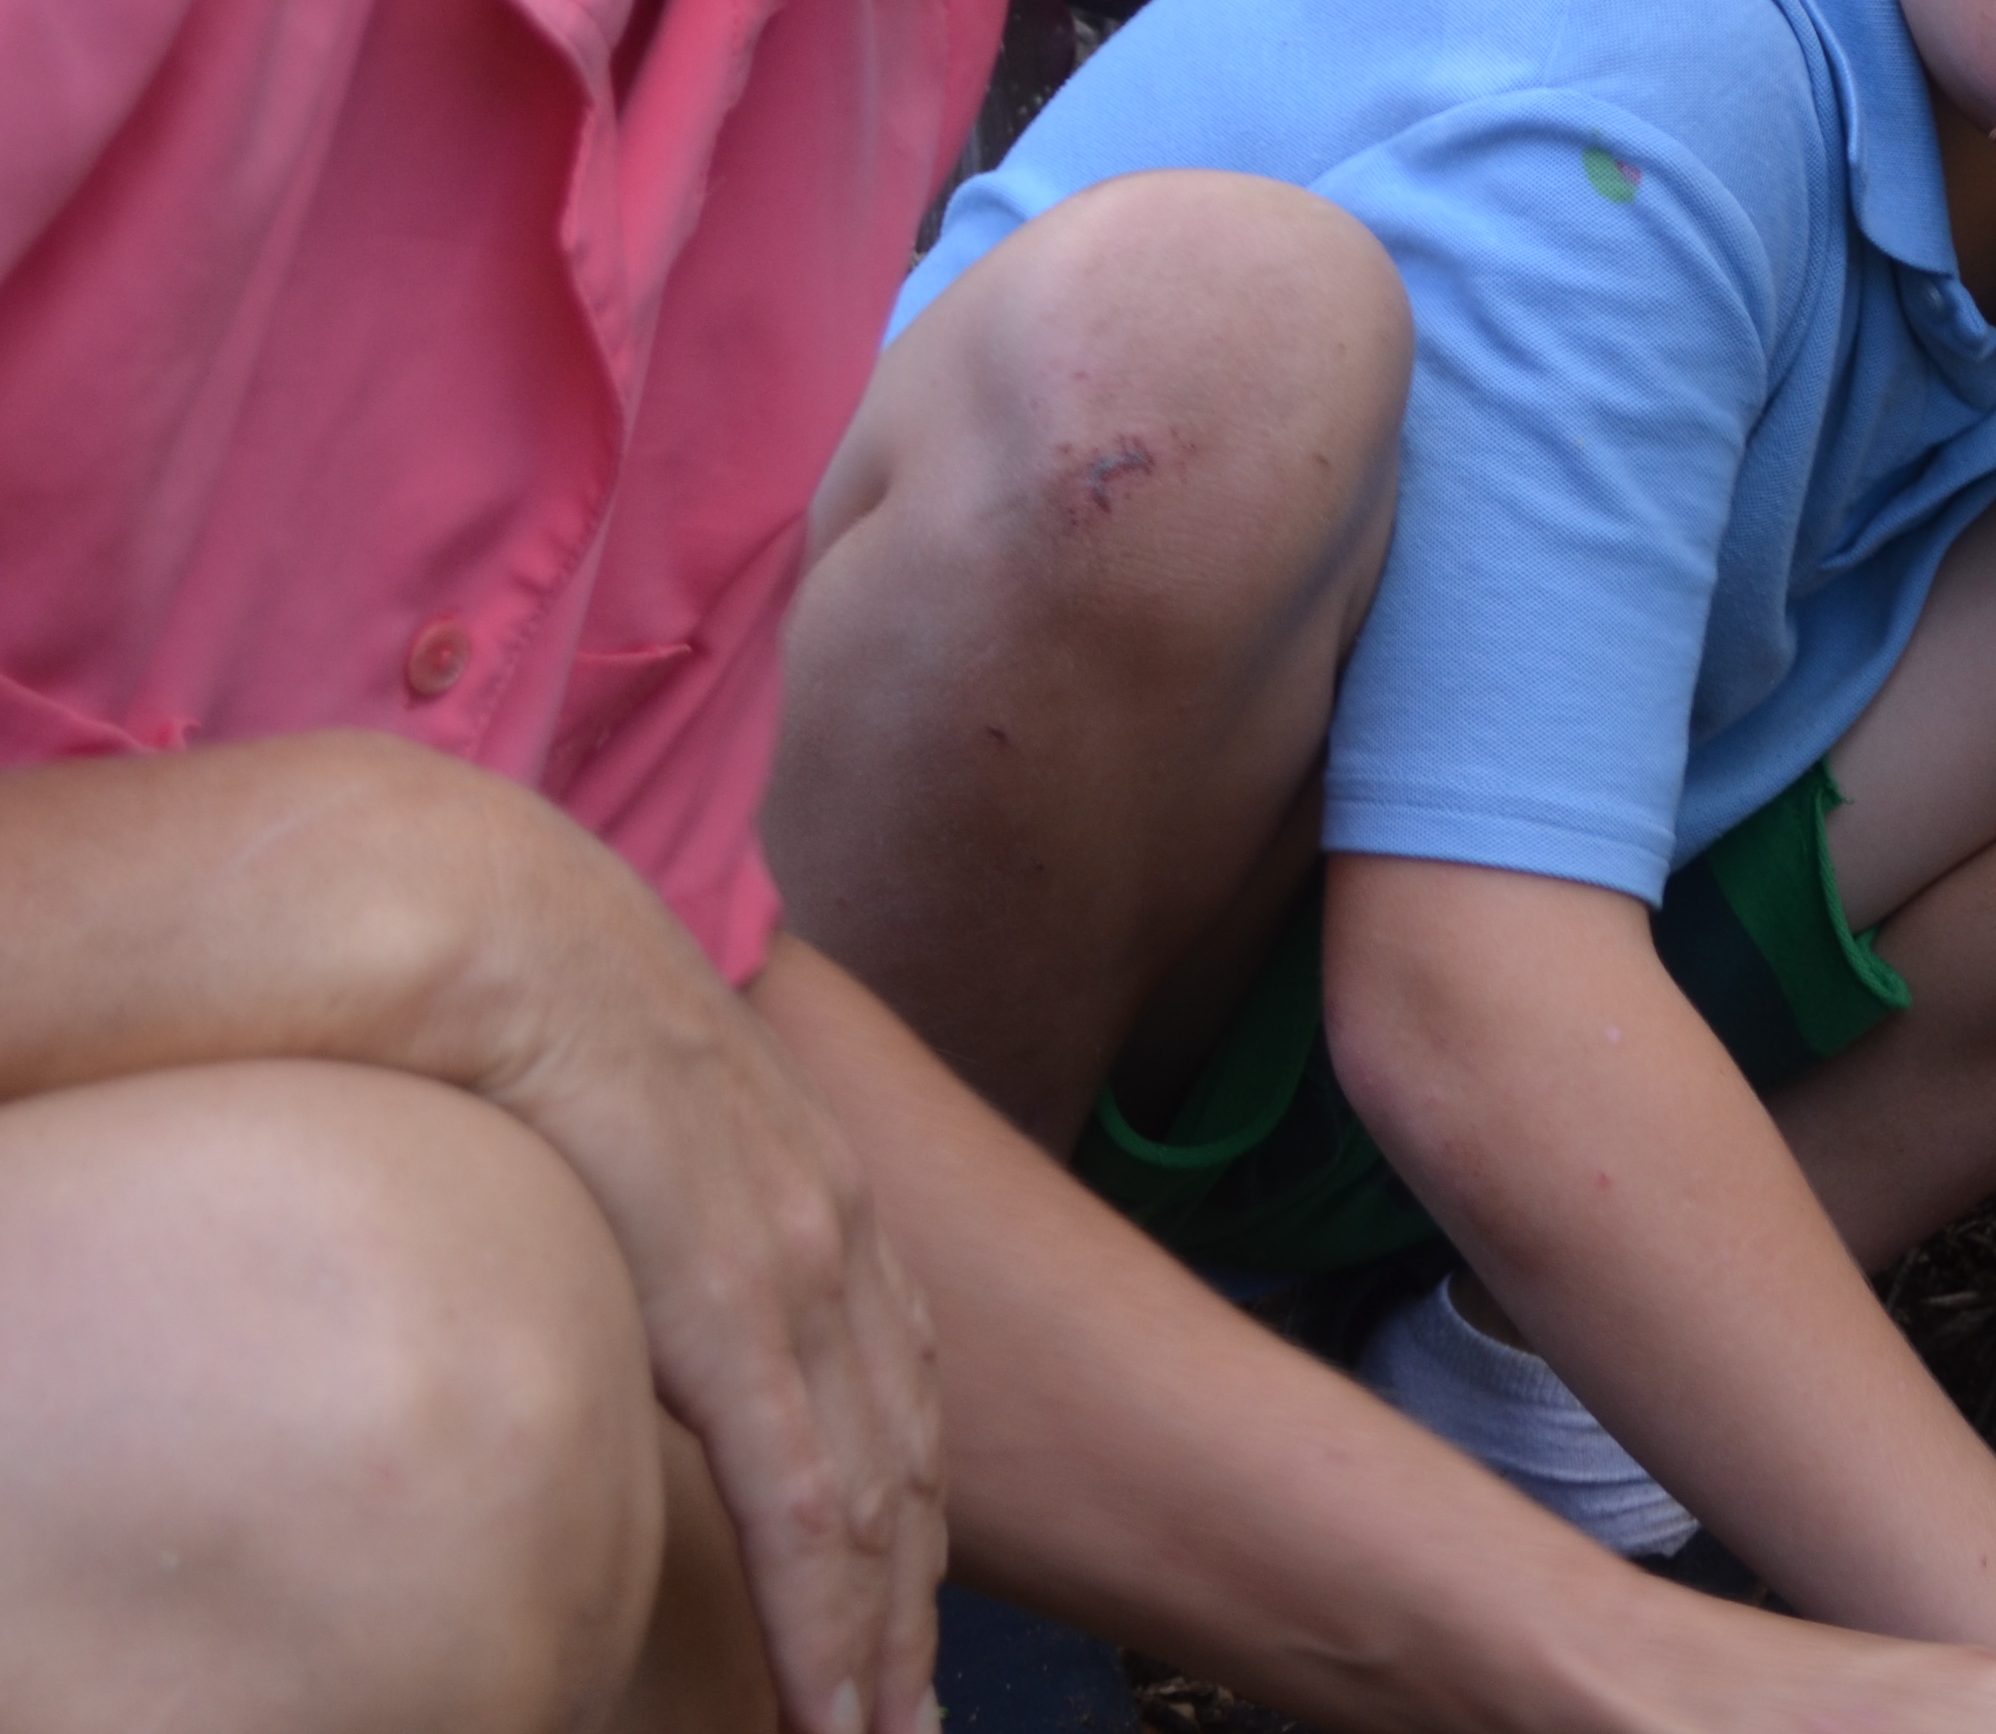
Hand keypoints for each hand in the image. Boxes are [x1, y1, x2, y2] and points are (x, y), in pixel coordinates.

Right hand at [485, 924, 943, 1733]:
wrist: (494, 926)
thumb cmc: (524, 1009)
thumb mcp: (622, 1115)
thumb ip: (647, 1194)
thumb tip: (611, 1252)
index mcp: (816, 1190)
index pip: (894, 1389)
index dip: (907, 1515)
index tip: (908, 1612)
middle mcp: (839, 1236)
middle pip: (909, 1464)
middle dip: (916, 1608)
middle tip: (913, 1722)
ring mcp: (796, 1275)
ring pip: (874, 1509)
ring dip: (879, 1644)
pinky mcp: (729, 1313)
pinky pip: (800, 1504)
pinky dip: (826, 1621)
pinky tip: (831, 1706)